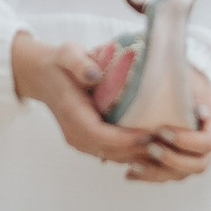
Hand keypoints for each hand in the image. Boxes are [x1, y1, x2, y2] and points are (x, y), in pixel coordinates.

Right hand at [13, 32, 177, 171]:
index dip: (126, 139)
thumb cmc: (59, 63)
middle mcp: (75, 133)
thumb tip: (94, 75)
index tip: (150, 134)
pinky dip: (132, 153)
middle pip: (111, 151)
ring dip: (139, 155)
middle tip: (169, 142)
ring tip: (167, 147)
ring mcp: (80, 140)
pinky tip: (154, 147)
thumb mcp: (66, 53)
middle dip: (139, 151)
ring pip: (113, 156)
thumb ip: (79, 62)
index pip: (100, 135)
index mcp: (71, 113)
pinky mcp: (87, 141)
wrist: (41, 76)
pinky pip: (112, 153)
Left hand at [123, 71, 210, 184]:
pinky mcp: (175, 162)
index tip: (162, 130)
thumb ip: (193, 90)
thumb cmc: (180, 75)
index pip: (207, 143)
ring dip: (157, 173)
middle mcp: (206, 144)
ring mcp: (192, 156)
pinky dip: (147, 176)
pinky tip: (129, 173)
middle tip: (150, 147)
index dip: (186, 141)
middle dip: (172, 159)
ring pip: (179, 175)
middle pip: (198, 165)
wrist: (172, 80)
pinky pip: (164, 176)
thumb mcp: (188, 77)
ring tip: (133, 164)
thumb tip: (203, 111)